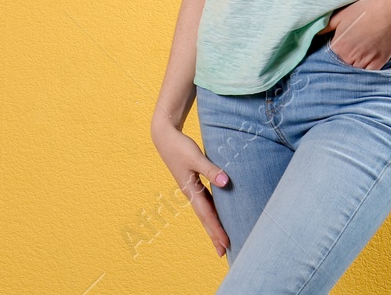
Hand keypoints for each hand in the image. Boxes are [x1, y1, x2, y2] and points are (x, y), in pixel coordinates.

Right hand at [150, 121, 229, 255]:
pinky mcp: (194, 182)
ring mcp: (192, 189)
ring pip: (206, 212)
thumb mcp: (195, 157)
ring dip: (214, 225)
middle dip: (214, 235)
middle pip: (205, 218)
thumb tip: (226, 183)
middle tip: (224, 253)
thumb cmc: (179, 146)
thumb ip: (211, 170)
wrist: (165, 137)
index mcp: (190, 190)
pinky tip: (219, 214)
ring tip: (222, 239)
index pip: (207, 215)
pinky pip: (206, 201)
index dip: (217, 230)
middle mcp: (191, 193)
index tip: (226, 244)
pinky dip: (213, 211)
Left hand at [324, 0, 390, 69]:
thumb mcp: (342, 15)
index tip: (337, 49)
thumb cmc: (366, 10)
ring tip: (359, 56)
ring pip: (353, 71)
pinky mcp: (377, 64)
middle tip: (351, 51)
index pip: (329, 57)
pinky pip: (367, 74)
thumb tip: (316, 34)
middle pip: (341, 65)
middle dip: (343, 60)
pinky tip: (366, 63)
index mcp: (338, 46)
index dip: (333, 53)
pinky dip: (365, 72)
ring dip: (353, 66)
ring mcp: (364, 62)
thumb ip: (326, 26)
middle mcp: (349, 57)